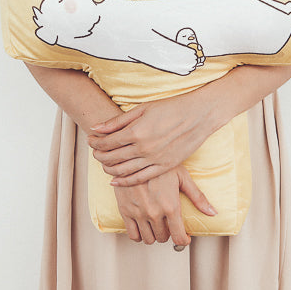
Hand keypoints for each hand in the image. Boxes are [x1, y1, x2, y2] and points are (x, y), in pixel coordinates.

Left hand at [88, 93, 219, 186]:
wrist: (199, 115)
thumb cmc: (171, 108)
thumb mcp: (142, 109)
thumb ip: (118, 121)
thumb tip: (96, 128)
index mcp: (137, 131)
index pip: (107, 142)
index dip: (95, 143)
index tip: (91, 140)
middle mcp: (143, 148)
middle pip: (112, 158)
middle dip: (99, 156)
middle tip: (95, 153)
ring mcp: (154, 159)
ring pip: (123, 171)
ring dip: (109, 169)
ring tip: (104, 164)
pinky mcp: (164, 167)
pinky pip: (140, 178)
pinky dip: (124, 181)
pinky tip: (116, 180)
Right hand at [113, 165, 216, 244]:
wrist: (134, 155)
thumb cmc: (160, 165)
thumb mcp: (182, 177)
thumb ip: (197, 197)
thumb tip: (213, 212)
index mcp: (171, 206)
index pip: (179, 237)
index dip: (184, 240)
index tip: (185, 237)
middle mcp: (154, 213)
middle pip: (163, 238)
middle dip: (168, 233)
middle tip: (169, 224)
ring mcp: (138, 213)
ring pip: (148, 239)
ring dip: (154, 235)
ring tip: (156, 224)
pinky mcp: (125, 211)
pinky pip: (133, 235)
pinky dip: (139, 234)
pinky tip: (143, 225)